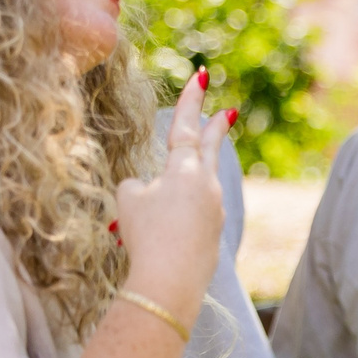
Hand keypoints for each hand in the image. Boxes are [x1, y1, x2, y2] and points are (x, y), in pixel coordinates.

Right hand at [113, 70, 231, 320]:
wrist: (169, 282)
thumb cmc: (146, 235)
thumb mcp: (128, 202)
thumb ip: (139, 187)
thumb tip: (150, 191)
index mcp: (186, 169)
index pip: (187, 126)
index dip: (191, 100)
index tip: (201, 76)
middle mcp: (207, 186)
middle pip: (210, 150)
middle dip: (216, 129)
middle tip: (229, 113)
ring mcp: (214, 211)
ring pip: (193, 192)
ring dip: (173, 196)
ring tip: (148, 222)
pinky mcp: (213, 236)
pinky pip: (191, 220)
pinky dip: (174, 222)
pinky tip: (160, 241)